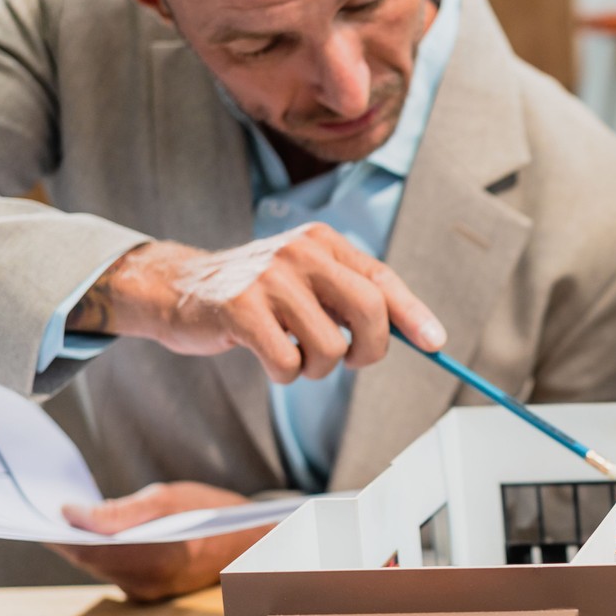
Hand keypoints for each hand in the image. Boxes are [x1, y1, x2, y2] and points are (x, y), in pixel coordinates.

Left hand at [50, 482, 269, 602]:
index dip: (63, 533)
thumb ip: (120, 511)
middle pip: (90, 561)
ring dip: (83, 545)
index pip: (91, 550)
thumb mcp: (168, 498)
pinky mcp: (148, 592)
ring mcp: (148, 591)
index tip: (45, 514)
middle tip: (50, 513)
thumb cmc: (215, 515)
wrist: (249, 543)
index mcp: (156, 558)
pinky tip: (97, 535)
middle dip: (68, 538)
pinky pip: (113, 572)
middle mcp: (149, 582)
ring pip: (99, 567)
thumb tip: (75, 515)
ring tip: (70, 520)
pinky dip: (101, 554)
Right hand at [68, 225, 446, 383]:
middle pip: (369, 311)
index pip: (382, 279)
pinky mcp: (241, 309)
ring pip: (331, 348)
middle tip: (351, 362)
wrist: (178, 288)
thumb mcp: (305, 281)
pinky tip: (266, 355)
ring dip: (317, 368)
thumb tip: (414, 334)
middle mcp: (301, 252)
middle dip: (369, 350)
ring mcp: (270, 278)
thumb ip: (350, 299)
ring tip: (293, 353)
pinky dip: (285, 373)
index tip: (436, 344)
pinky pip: (289, 363)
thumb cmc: (254, 293)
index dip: (413, 315)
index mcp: (323, 242)